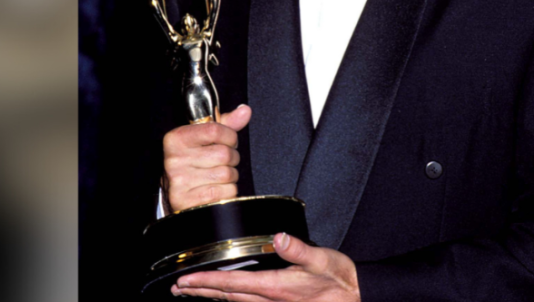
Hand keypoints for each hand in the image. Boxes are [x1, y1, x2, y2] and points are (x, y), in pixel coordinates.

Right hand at [162, 104, 250, 211]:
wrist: (176, 193)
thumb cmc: (194, 161)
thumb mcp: (205, 138)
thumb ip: (226, 123)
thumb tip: (245, 111)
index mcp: (177, 139)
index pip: (215, 130)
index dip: (229, 136)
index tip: (228, 141)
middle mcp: (174, 160)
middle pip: (224, 154)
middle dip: (231, 158)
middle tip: (222, 162)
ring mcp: (180, 182)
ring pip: (227, 174)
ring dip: (230, 176)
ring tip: (218, 176)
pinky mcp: (188, 202)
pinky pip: (226, 193)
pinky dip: (228, 192)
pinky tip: (216, 189)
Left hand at [171, 232, 359, 301]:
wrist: (356, 297)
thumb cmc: (339, 279)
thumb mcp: (322, 259)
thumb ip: (298, 249)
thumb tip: (278, 238)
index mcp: (275, 286)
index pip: (232, 283)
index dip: (206, 282)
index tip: (185, 280)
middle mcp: (270, 298)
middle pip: (226, 296)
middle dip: (200, 292)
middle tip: (177, 288)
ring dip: (211, 296)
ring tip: (192, 292)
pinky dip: (230, 298)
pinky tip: (226, 296)